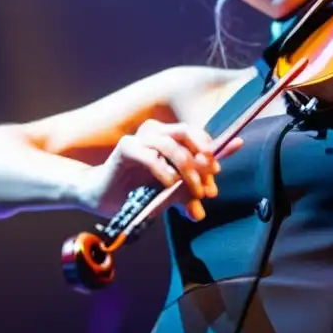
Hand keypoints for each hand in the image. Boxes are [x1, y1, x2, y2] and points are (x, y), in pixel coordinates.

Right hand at [77, 119, 242, 220]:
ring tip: (195, 190)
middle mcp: (157, 133)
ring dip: (187, 169)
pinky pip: (150, 156)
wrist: (104, 198)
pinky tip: (170, 185)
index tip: (228, 158)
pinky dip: (164, 172)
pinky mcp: (126, 148)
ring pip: (172, 144)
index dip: (217, 146)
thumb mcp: (171, 193)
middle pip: (188, 133)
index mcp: (170, 139)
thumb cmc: (138, 192)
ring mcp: (141, 139)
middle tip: (211, 179)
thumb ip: (190, 191)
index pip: (198, 136)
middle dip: (204, 157)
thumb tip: (212, 195)